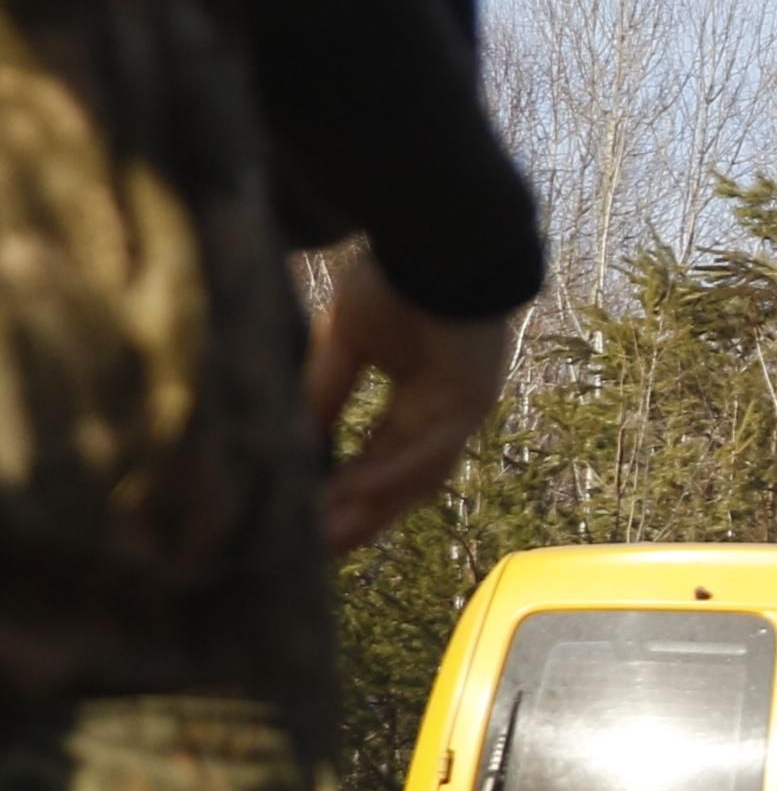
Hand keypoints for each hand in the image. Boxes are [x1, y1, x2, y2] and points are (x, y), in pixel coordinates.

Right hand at [304, 249, 517, 555]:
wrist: (438, 239)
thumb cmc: (396, 279)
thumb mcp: (343, 340)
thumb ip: (323, 388)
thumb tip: (292, 437)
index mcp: (418, 399)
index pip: (380, 459)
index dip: (347, 491)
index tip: (310, 523)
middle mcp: (443, 413)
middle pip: (402, 481)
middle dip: (361, 516)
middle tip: (318, 551)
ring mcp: (462, 408)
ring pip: (417, 474)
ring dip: (373, 505)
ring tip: (330, 535)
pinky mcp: (470, 397)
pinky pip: (428, 445)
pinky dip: (391, 471)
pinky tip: (355, 493)